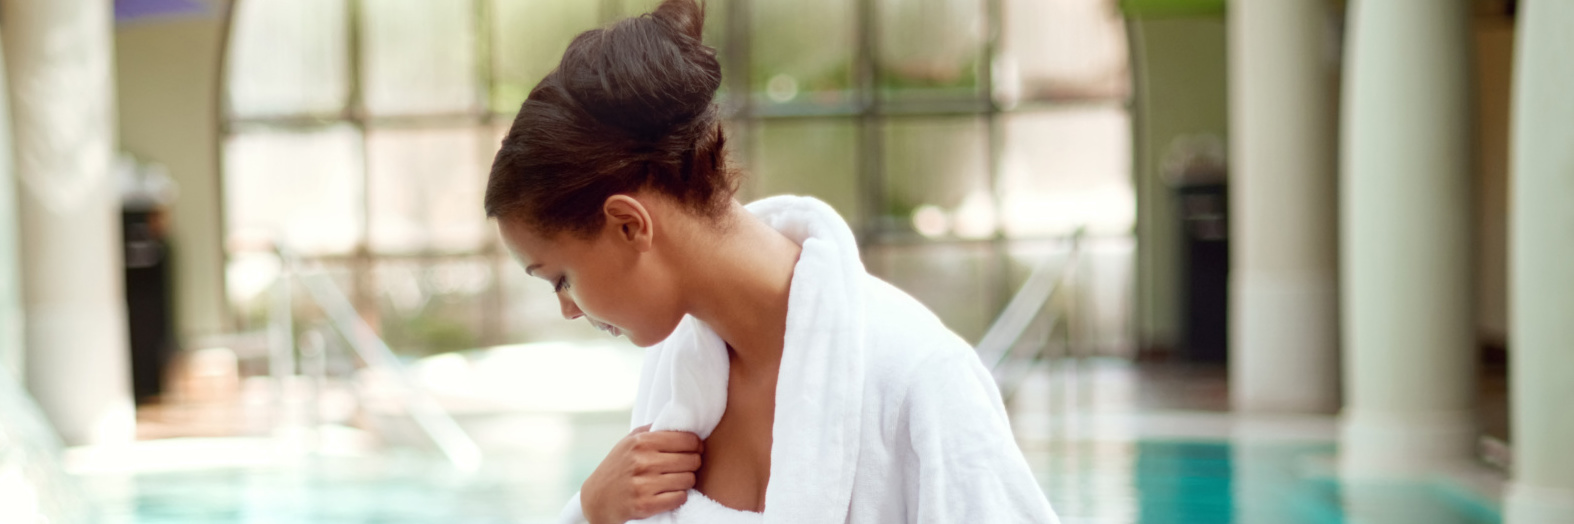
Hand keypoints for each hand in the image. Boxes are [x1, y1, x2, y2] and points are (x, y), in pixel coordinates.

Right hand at [582, 425, 702, 523]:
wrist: (597, 498)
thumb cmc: (618, 466)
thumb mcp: (629, 441)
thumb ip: (654, 430)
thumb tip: (682, 422)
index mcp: (641, 442)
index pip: (687, 439)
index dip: (696, 445)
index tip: (695, 449)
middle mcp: (643, 461)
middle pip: (691, 460)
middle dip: (693, 463)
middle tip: (686, 465)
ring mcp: (644, 484)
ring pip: (688, 480)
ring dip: (686, 481)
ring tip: (676, 479)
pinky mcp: (645, 505)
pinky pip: (680, 498)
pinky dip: (679, 496)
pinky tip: (670, 493)